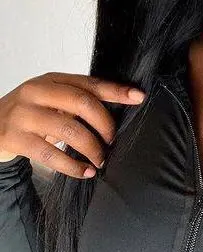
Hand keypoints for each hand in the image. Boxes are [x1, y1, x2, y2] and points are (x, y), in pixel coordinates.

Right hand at [0, 72, 145, 177]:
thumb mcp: (51, 99)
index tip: (138, 97)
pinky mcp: (15, 139)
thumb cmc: (31, 113)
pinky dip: (73, 166)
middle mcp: (36, 93)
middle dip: (104, 124)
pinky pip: (52, 154)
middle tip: (112, 140)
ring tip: (101, 159)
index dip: (116, 91)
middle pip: (82, 103)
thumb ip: (78, 100)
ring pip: (70, 130)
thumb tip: (119, 108)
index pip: (89, 83)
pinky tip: (85, 172)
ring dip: (92, 148)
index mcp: (51, 79)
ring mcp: (24, 115)